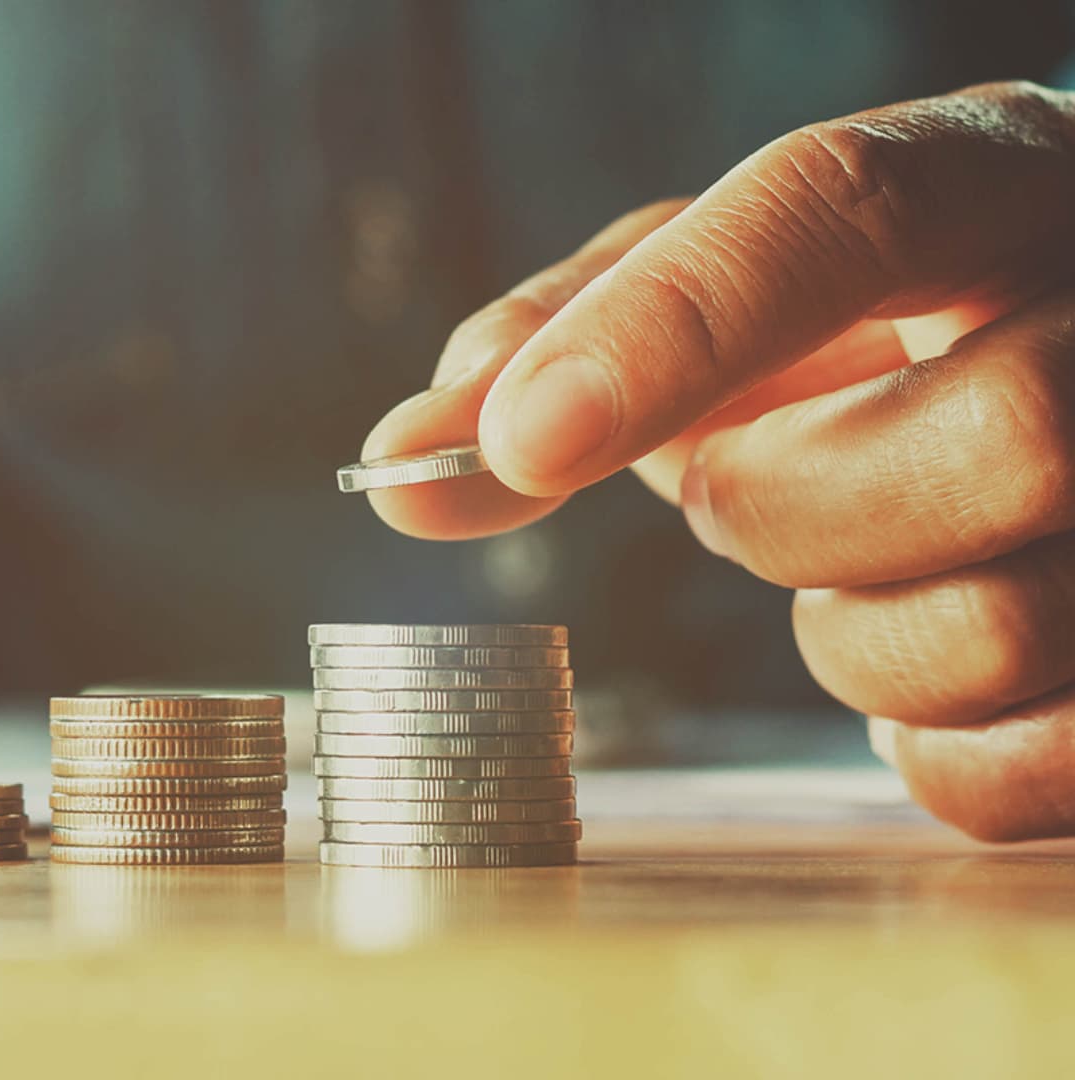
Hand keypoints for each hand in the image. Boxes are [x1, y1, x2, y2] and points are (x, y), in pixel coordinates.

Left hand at [365, 81, 1074, 840]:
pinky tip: (909, 656)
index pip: (848, 210)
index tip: (521, 441)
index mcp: (988, 176)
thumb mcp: (714, 287)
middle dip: (786, 508)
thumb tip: (400, 468)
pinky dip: (915, 747)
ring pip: (995, 625)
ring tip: (847, 558)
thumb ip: (556, 345)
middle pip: (986, 443)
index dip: (673, 328)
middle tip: (741, 488)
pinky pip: (1019, 769)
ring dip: (842, 631)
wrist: (1048, 346)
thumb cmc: (857, 323)